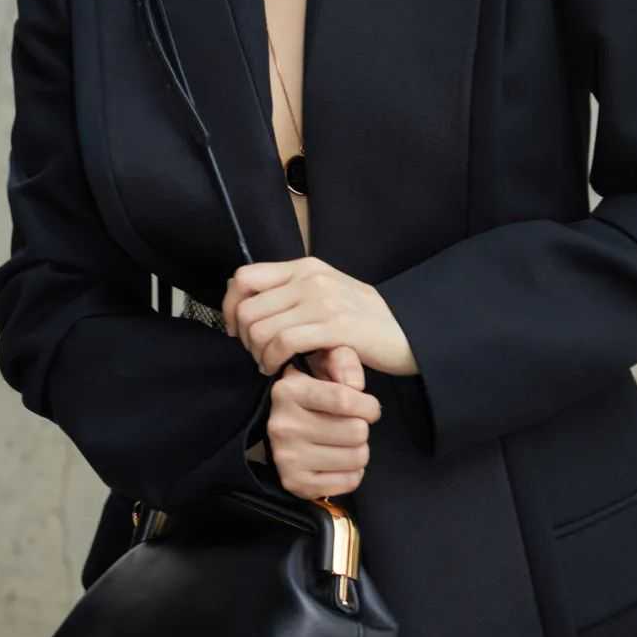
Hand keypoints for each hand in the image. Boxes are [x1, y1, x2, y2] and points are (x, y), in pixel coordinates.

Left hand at [222, 256, 418, 376]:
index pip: (244, 277)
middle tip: (256, 353)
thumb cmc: (361, 318)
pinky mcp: (335, 327)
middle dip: (243, 337)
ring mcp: (322, 301)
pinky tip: (280, 369)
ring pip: (261, 327)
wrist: (407, 329)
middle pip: (247, 306)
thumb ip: (291, 293)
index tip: (234, 328)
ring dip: (257, 353)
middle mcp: (309, 278)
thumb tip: (248, 303)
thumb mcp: (324, 293)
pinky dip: (273, 361)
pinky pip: (284, 343)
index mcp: (304, 267)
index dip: (229, 305)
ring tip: (269, 364)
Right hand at [265, 346, 381, 498]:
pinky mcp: (295, 483)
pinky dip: (353, 472)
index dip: (368, 405)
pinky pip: (349, 482)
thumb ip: (344, 361)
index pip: (343, 400)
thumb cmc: (315, 392)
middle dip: (362, 427)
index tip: (370, 407)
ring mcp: (286, 457)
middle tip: (352, 424)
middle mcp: (282, 424)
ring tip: (346, 441)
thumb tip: (356, 386)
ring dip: (360, 449)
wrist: (285, 426)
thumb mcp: (325, 363)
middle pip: (355, 431)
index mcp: (287, 390)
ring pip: (356, 457)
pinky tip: (340, 460)